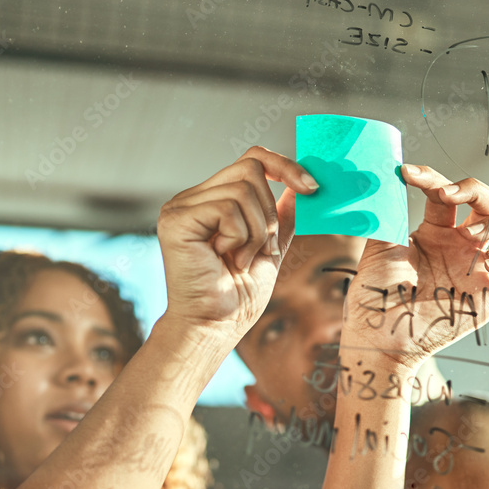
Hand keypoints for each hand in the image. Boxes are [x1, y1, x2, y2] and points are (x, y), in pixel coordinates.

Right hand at [157, 147, 317, 340]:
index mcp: (211, 201)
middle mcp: (192, 198)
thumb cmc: (236, 297)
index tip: (313, 188)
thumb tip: (300, 187)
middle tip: (261, 250)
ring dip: (256, 232)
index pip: (252, 160)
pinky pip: (227, 208)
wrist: (213, 328)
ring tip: (241, 260)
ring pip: (243, 190)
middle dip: (269, 213)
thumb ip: (281, 217)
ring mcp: (180, 207)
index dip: (285, 167)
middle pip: (250, 169)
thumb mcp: (269, 250)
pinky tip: (226, 260)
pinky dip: (239, 237)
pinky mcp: (176, 220)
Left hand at [342, 164, 488, 369]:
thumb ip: (391, 211)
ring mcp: (477, 272)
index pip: (450, 195)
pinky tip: (486, 262)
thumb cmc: (375, 296)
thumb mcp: (381, 245)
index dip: (434, 178)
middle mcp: (462, 249)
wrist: (377, 333)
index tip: (409, 173)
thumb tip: (387, 176)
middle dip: (476, 190)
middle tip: (448, 193)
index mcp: (437, 234)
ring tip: (469, 232)